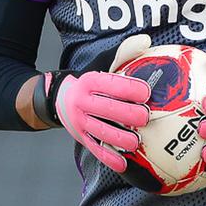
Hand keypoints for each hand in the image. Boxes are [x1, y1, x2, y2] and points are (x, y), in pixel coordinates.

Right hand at [32, 34, 152, 171]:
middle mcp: (83, 102)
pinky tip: (123, 164)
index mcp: (90, 82)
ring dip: (120, 138)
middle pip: (107, 109)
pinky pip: (96, 149)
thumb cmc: (90, 82)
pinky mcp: (82, 138)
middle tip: (145, 117)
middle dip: (127, 114)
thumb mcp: (102, 64)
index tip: (146, 92)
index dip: (129, 88)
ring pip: (101, 131)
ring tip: (137, 142)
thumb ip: (124, 53)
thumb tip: (146, 41)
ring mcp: (81, 122)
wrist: (59, 99)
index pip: (111, 84)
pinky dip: (109, 158)